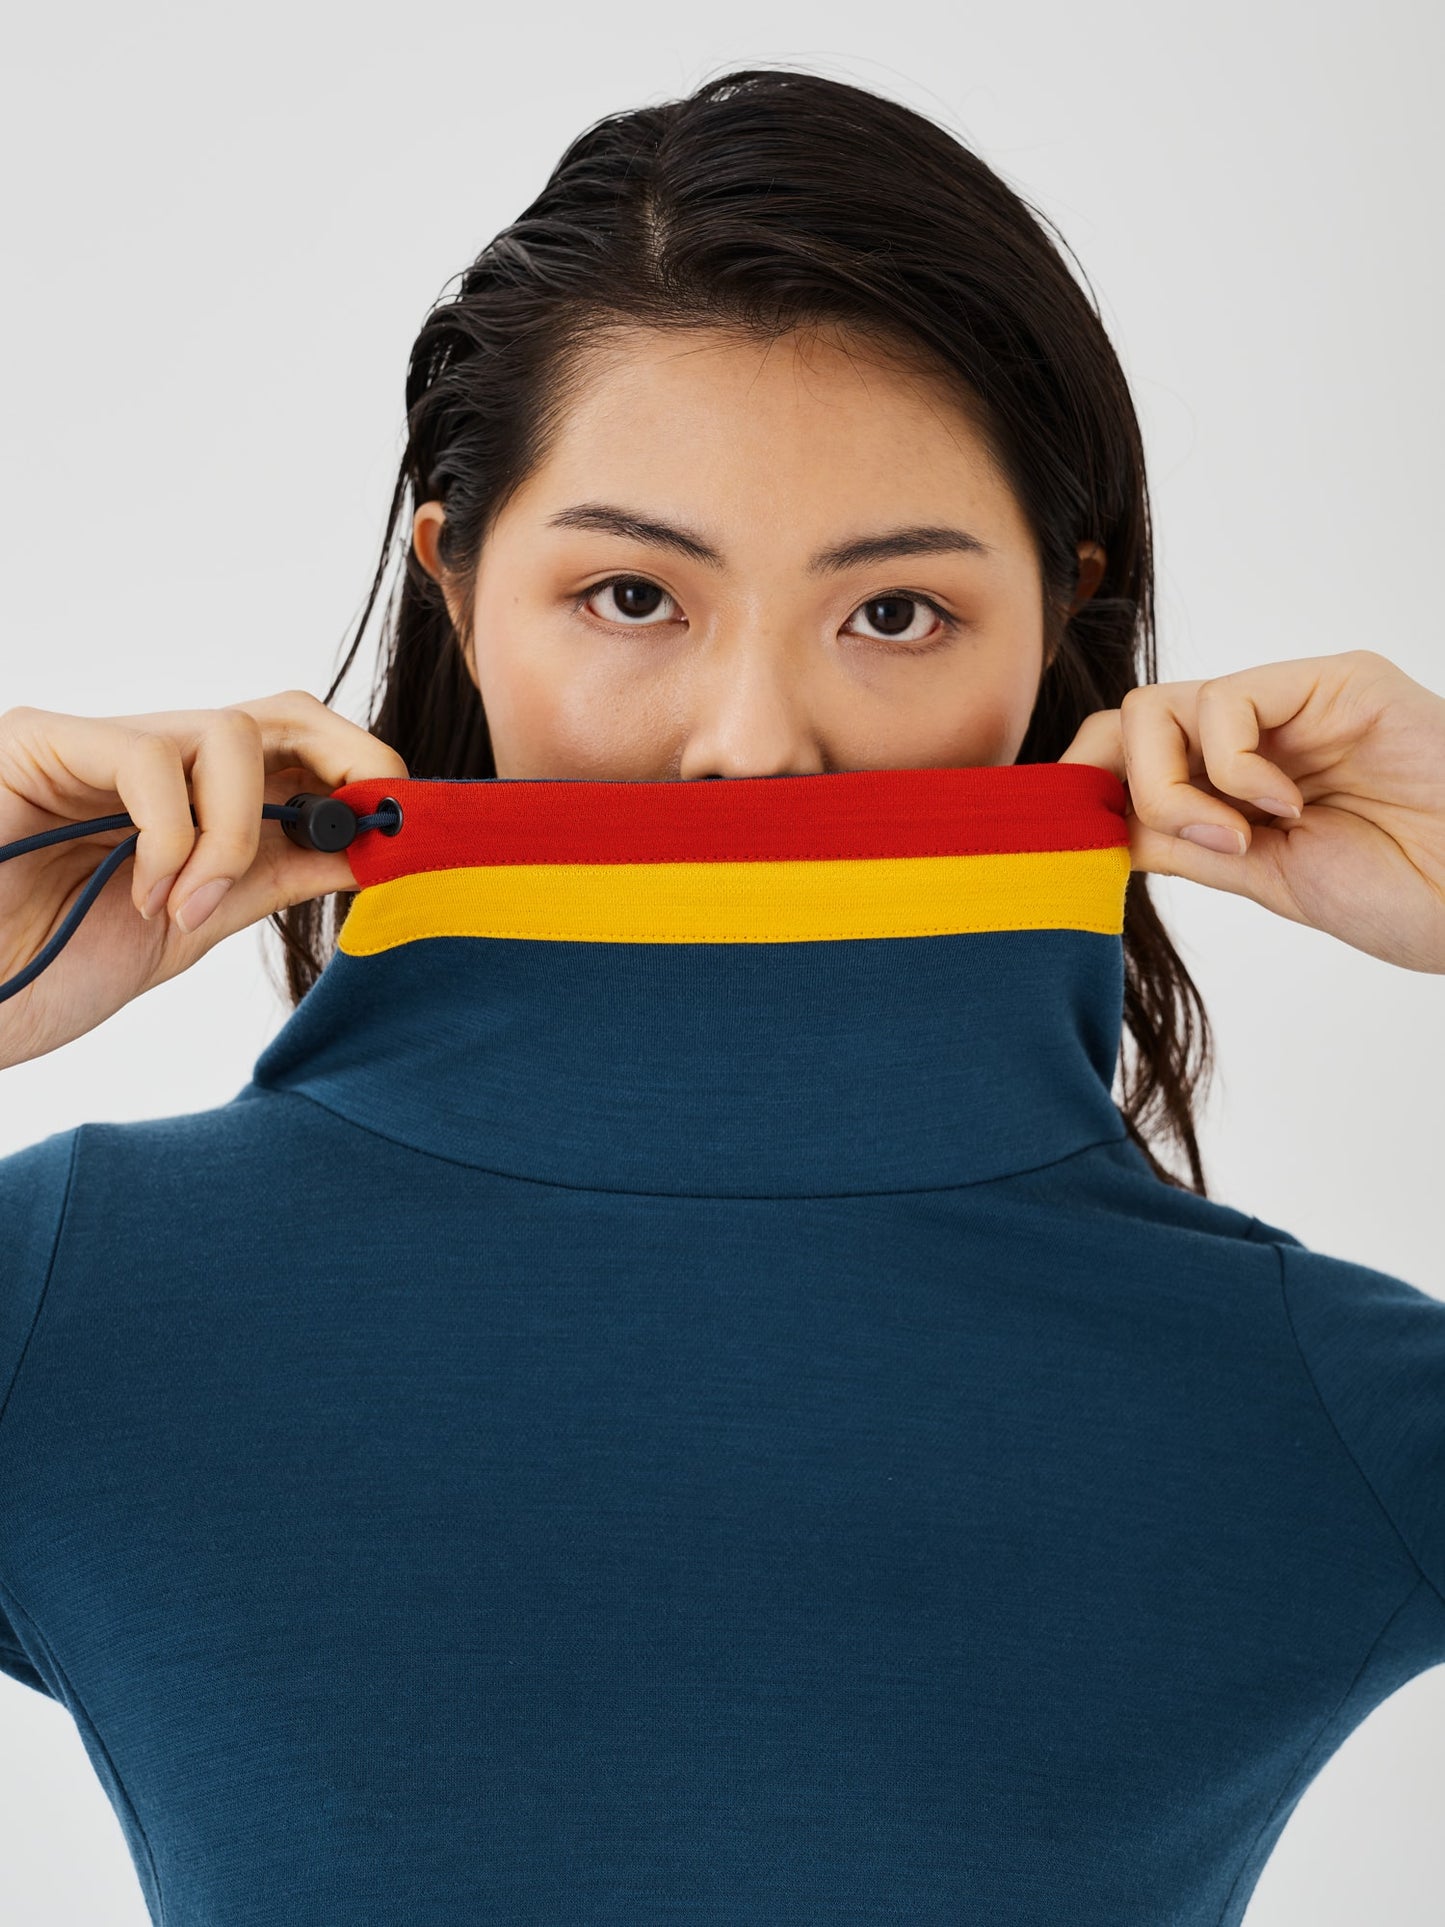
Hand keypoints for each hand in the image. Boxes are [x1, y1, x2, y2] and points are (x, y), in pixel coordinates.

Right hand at [0, 691, 409, 1067]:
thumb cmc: (46, 969)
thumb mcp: (191, 925)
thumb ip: (270, 878)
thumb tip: (370, 847)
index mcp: (191, 801)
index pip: (297, 748)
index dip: (361, 774)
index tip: (403, 828)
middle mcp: (150, 760)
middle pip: (277, 711)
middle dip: (345, 761)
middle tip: (363, 824)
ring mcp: (95, 745)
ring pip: (227, 732)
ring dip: (237, 832)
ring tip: (187, 906)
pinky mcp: (38, 742)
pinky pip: (149, 760)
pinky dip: (171, 839)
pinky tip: (140, 895)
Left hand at [1060, 649, 1444, 971]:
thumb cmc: (1404, 892)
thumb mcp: (1264, 877)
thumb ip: (1184, 844)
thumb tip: (1094, 824)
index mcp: (1238, 777)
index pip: (1130, 750)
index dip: (1088, 783)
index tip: (1077, 837)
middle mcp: (1258, 730)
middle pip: (1128, 721)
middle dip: (1130, 790)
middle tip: (1200, 845)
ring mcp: (1293, 702)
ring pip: (1157, 707)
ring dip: (1177, 788)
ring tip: (1246, 835)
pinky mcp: (1333, 680)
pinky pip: (1225, 701)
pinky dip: (1234, 769)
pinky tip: (1290, 807)